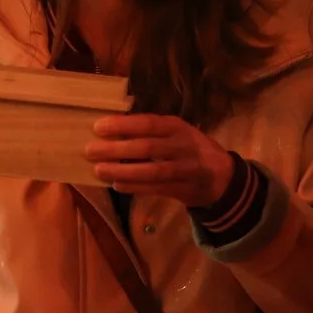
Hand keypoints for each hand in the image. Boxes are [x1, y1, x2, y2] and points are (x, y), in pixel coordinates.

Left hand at [86, 114, 234, 207]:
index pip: (148, 123)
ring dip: (123, 171)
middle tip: (90, 151)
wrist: (223, 176)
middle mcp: (183, 145)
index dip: (122, 125)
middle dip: (116, 149)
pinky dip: (135, 187)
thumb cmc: (189, 149)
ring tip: (100, 170)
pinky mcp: (185, 189)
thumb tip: (111, 133)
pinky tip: (117, 186)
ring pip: (151, 170)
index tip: (97, 127)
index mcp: (177, 127)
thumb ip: (151, 133)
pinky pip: (156, 188)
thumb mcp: (175, 134)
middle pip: (146, 147)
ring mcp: (186, 168)